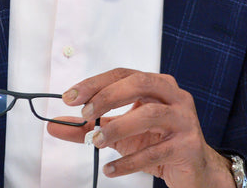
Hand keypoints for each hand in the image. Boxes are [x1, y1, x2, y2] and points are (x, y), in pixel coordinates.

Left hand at [46, 68, 233, 187]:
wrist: (193, 171)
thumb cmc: (157, 143)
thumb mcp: (118, 133)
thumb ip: (87, 128)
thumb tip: (54, 126)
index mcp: (157, 85)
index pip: (122, 75)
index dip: (95, 83)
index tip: (70, 98)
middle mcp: (174, 96)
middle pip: (139, 84)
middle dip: (107, 96)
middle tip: (84, 114)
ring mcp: (184, 120)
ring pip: (150, 115)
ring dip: (118, 128)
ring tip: (97, 142)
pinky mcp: (188, 146)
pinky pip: (155, 152)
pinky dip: (129, 162)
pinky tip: (111, 169)